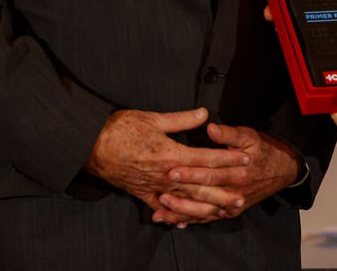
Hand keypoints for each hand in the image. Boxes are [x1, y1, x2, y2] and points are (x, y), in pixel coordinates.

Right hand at [84, 108, 250, 226]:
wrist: (92, 146)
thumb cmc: (121, 129)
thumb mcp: (153, 118)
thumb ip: (182, 119)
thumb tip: (204, 114)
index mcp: (171, 154)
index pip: (206, 158)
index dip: (228, 160)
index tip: (244, 160)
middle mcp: (165, 175)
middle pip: (201, 186)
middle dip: (223, 191)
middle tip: (242, 197)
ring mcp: (154, 187)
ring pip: (185, 201)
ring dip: (205, 207)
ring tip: (221, 211)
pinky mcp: (141, 193)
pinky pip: (161, 209)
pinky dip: (174, 216)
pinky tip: (185, 222)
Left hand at [158, 123, 301, 221]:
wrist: (284, 169)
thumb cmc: (265, 149)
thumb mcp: (250, 136)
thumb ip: (229, 134)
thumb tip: (211, 128)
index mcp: (238, 171)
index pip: (210, 172)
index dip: (190, 172)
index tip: (172, 170)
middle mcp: (235, 190)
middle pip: (204, 194)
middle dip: (181, 196)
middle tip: (160, 194)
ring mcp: (233, 204)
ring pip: (204, 212)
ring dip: (182, 213)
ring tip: (161, 212)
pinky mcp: (232, 211)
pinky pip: (210, 218)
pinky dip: (193, 221)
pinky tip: (176, 222)